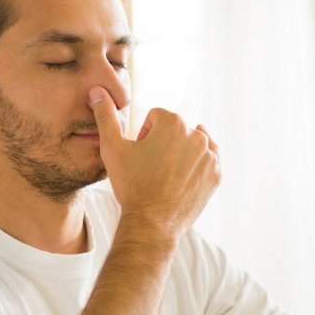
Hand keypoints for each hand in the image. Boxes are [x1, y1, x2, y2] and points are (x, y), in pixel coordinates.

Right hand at [89, 87, 220, 239]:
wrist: (152, 223)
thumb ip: (106, 116)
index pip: (156, 117)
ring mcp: (210, 156)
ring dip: (180, 153)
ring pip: (192, 145)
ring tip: (165, 174)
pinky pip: (205, 162)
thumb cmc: (132, 185)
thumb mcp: (112, 148)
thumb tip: (97, 91)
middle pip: (175, 130)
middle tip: (150, 167)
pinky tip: (180, 180)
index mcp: (173, 123)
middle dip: (163, 143)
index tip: (139, 154)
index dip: (143, 135)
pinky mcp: (216, 175)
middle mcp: (197, 135)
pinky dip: (195, 168)